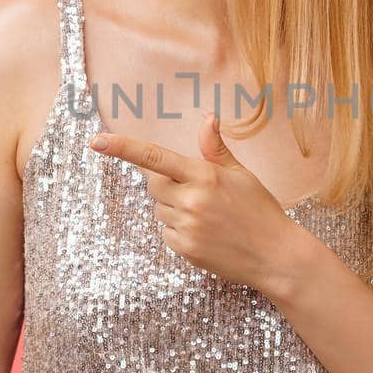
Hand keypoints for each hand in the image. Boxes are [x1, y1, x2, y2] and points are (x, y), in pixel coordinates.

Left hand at [90, 112, 310, 290]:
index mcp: (204, 175)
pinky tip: (204, 233)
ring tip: (207, 216)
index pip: (155, 157)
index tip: (97, 141)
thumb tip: (208, 118)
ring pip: (160, 210)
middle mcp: (192, 199)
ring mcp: (187, 226)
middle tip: (196, 191)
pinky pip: (166, 233)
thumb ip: (216, 149)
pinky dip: (179, 231)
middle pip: (154, 184)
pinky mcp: (185, 249)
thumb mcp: (241, 175)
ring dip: (174, 208)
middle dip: (168, 183)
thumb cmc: (260, 210)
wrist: (275, 255)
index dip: (123, 148)